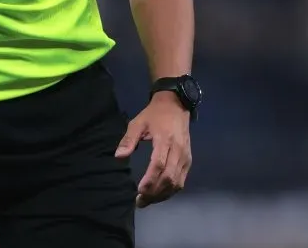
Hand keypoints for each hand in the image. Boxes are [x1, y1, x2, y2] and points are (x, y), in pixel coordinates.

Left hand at [114, 91, 191, 207]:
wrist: (176, 106)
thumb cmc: (154, 115)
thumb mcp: (138, 122)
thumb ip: (128, 140)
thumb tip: (119, 156)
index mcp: (165, 140)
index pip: (159, 165)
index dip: (150, 180)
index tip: (139, 191)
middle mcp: (178, 151)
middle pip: (169, 177)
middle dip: (155, 192)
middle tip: (140, 201)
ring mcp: (185, 157)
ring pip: (177, 182)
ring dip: (163, 194)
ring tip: (148, 201)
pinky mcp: (188, 161)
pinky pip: (181, 180)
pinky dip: (171, 191)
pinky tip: (159, 195)